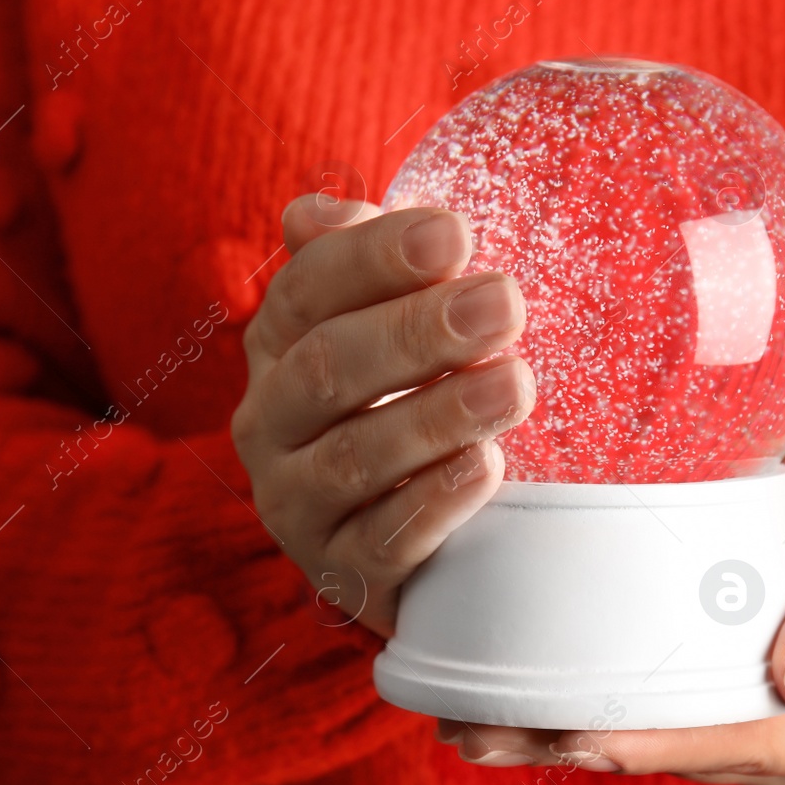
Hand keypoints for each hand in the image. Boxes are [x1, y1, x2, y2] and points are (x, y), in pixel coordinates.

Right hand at [231, 195, 534, 636]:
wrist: (417, 541)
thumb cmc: (408, 403)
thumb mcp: (391, 328)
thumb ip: (364, 266)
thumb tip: (313, 211)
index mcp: (279, 346)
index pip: (310, 287)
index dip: (377, 257)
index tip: (455, 235)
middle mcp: (270, 422)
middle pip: (329, 367)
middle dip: (418, 332)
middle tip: (504, 304)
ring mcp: (297, 503)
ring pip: (354, 456)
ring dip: (437, 415)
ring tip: (515, 384)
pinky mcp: (339, 573)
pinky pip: (381, 541)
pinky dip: (434, 502)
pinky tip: (486, 466)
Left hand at [436, 428, 784, 784]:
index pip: (741, 744)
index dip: (657, 744)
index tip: (578, 735)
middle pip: (677, 751)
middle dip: (581, 745)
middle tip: (484, 730)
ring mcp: (747, 726)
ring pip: (647, 740)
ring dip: (557, 735)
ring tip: (469, 725)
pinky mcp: (711, 697)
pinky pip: (642, 712)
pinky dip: (574, 708)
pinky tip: (501, 703)